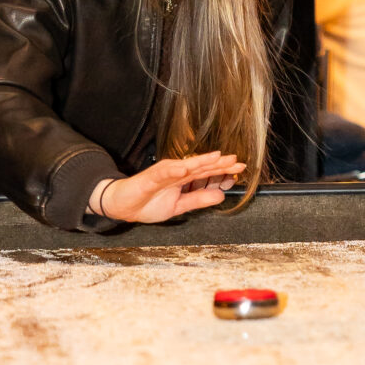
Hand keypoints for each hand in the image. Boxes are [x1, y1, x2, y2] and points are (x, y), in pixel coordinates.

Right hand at [90, 152, 245, 224]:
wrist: (123, 206)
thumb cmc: (148, 203)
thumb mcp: (179, 206)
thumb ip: (198, 200)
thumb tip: (220, 196)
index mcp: (184, 180)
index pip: (207, 174)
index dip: (223, 171)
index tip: (240, 170)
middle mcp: (177, 173)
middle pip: (202, 167)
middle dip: (219, 164)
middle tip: (237, 161)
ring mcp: (165, 174)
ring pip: (186, 166)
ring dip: (202, 161)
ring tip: (218, 158)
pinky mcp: (151, 177)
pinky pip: (164, 172)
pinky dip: (175, 170)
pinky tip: (186, 168)